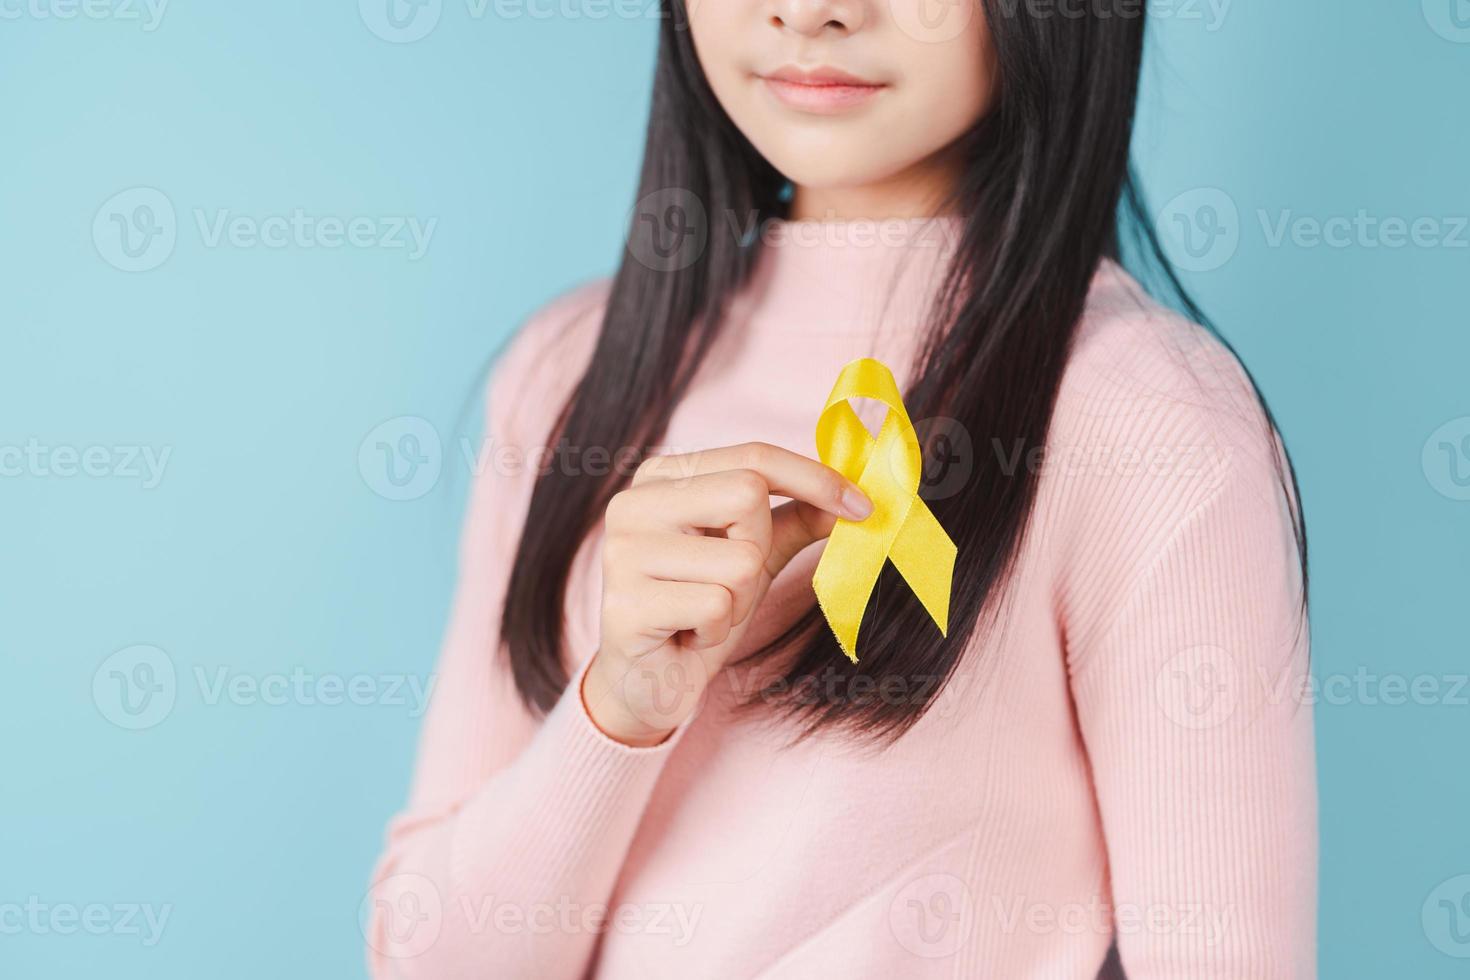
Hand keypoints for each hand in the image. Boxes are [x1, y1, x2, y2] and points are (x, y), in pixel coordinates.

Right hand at [581, 442, 872, 745]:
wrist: (647, 682)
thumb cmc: (699, 609)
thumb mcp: (754, 555)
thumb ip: (797, 518)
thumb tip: (857, 499)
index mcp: (661, 477)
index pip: (752, 457)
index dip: (813, 478)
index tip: (862, 506)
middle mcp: (632, 502)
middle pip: (746, 494)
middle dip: (759, 547)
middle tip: (731, 583)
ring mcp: (622, 552)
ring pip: (739, 559)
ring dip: (739, 599)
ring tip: (704, 614)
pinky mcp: (625, 604)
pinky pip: (716, 605)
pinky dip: (716, 629)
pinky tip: (687, 635)